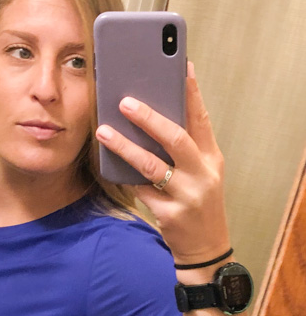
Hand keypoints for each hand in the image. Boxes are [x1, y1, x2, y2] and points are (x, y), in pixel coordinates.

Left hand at [96, 62, 229, 263]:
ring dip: (125, 146)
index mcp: (212, 159)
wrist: (205, 250)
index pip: (202, 119)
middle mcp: (203, 175)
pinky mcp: (170, 215)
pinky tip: (107, 162)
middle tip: (125, 101)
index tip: (181, 65)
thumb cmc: (197, 205)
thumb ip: (184, 150)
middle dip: (150, 118)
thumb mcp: (200, 174)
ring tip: (104, 130)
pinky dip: (123, 175)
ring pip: (151, 165)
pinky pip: (140, 190)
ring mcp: (187, 196)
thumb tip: (151, 118)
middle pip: (176, 138)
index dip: (191, 92)